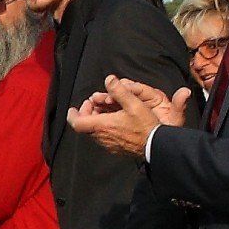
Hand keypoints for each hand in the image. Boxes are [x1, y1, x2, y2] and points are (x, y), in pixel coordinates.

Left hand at [67, 76, 187, 155]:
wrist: (155, 146)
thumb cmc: (145, 126)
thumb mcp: (133, 104)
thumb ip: (119, 91)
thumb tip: (109, 79)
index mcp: (102, 126)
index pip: (77, 123)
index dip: (73, 115)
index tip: (73, 109)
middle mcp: (102, 137)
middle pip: (84, 126)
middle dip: (86, 113)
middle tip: (92, 105)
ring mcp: (108, 144)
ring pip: (93, 132)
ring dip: (95, 121)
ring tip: (103, 111)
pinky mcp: (115, 148)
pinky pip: (103, 138)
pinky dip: (102, 128)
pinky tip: (113, 122)